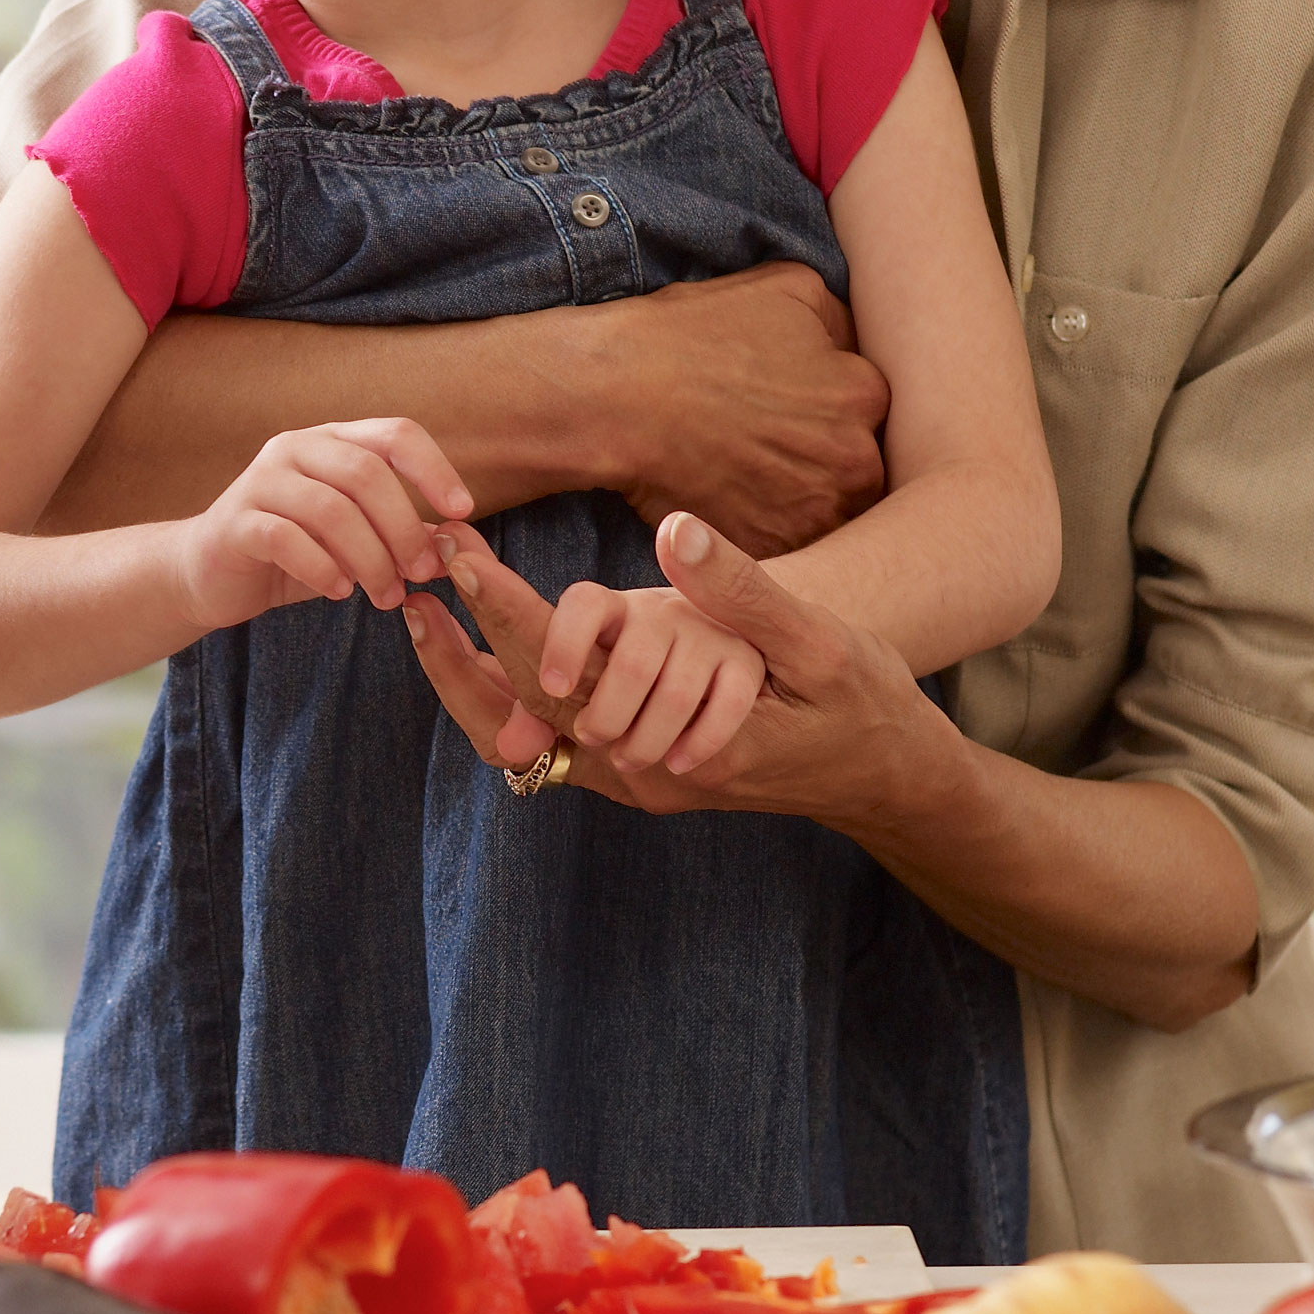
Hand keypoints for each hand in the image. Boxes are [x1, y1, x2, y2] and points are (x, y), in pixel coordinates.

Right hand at [178, 418, 472, 626]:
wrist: (209, 573)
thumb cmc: (294, 552)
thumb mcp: (355, 540)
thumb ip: (400, 537)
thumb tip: (454, 551)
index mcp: (332, 441)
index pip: (395, 433)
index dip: (434, 468)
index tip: (461, 511)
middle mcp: (295, 448)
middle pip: (366, 472)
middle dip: (402, 528)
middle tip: (420, 573)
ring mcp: (261, 481)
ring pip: (330, 509)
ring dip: (369, 558)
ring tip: (384, 596)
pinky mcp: (235, 521)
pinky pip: (286, 538)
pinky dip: (322, 569)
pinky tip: (338, 592)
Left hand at [401, 514, 951, 823]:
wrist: (889, 774)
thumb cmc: (863, 705)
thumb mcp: (817, 642)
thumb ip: (743, 592)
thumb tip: (675, 533)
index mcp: (676, 741)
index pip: (565, 673)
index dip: (507, 609)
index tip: (460, 557)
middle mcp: (644, 775)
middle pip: (529, 705)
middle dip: (466, 640)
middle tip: (424, 562)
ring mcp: (641, 780)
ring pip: (535, 731)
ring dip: (478, 674)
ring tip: (427, 603)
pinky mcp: (644, 769)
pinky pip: (561, 735)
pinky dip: (517, 693)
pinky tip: (483, 650)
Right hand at [582, 264, 888, 556]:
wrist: (617, 396)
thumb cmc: (693, 336)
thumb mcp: (788, 287)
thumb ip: (842, 317)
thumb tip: (853, 339)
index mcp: (864, 395)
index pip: (868, 407)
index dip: (828, 404)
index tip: (795, 404)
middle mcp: (854, 460)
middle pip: (854, 464)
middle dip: (821, 456)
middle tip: (770, 441)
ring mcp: (813, 514)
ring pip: (825, 511)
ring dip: (798, 498)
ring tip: (750, 473)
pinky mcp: (769, 550)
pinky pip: (785, 546)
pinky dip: (763, 529)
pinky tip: (731, 499)